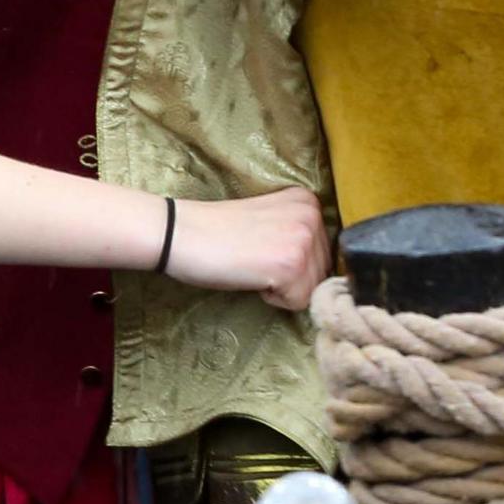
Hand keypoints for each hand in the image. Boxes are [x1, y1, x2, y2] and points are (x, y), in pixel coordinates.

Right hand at [158, 185, 330, 310]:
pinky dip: (273, 298)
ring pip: (312, 289)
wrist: (180, 234)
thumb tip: (323, 268)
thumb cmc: (217, 232)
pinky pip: (298, 302)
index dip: (290, 260)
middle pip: (321, 271)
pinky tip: (250, 275)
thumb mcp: (270, 220)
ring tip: (251, 264)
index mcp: (307, 201)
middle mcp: (312, 215)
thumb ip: (297, 232)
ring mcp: (303, 239)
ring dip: (281, 287)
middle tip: (253, 257)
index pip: (322, 252)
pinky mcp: (292, 264)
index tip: (260, 247)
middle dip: (289, 275)